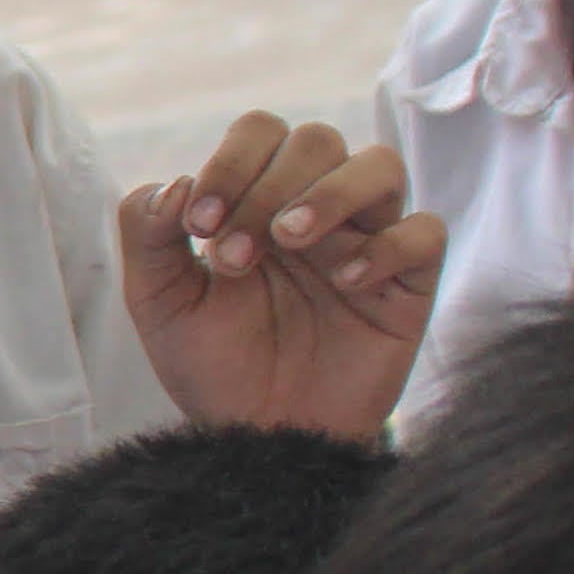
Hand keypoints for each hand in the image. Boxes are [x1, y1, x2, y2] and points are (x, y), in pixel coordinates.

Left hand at [120, 111, 442, 440]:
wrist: (257, 441)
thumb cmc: (214, 366)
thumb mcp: (158, 302)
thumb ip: (148, 233)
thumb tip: (177, 181)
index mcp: (258, 202)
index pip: (262, 132)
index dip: (231, 161)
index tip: (199, 224)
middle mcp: (317, 212)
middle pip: (317, 140)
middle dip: (268, 187)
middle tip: (234, 255)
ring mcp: (366, 244)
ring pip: (380, 166)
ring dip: (330, 193)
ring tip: (290, 241)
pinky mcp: (407, 287)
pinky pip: (426, 233)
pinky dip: (388, 245)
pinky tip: (346, 281)